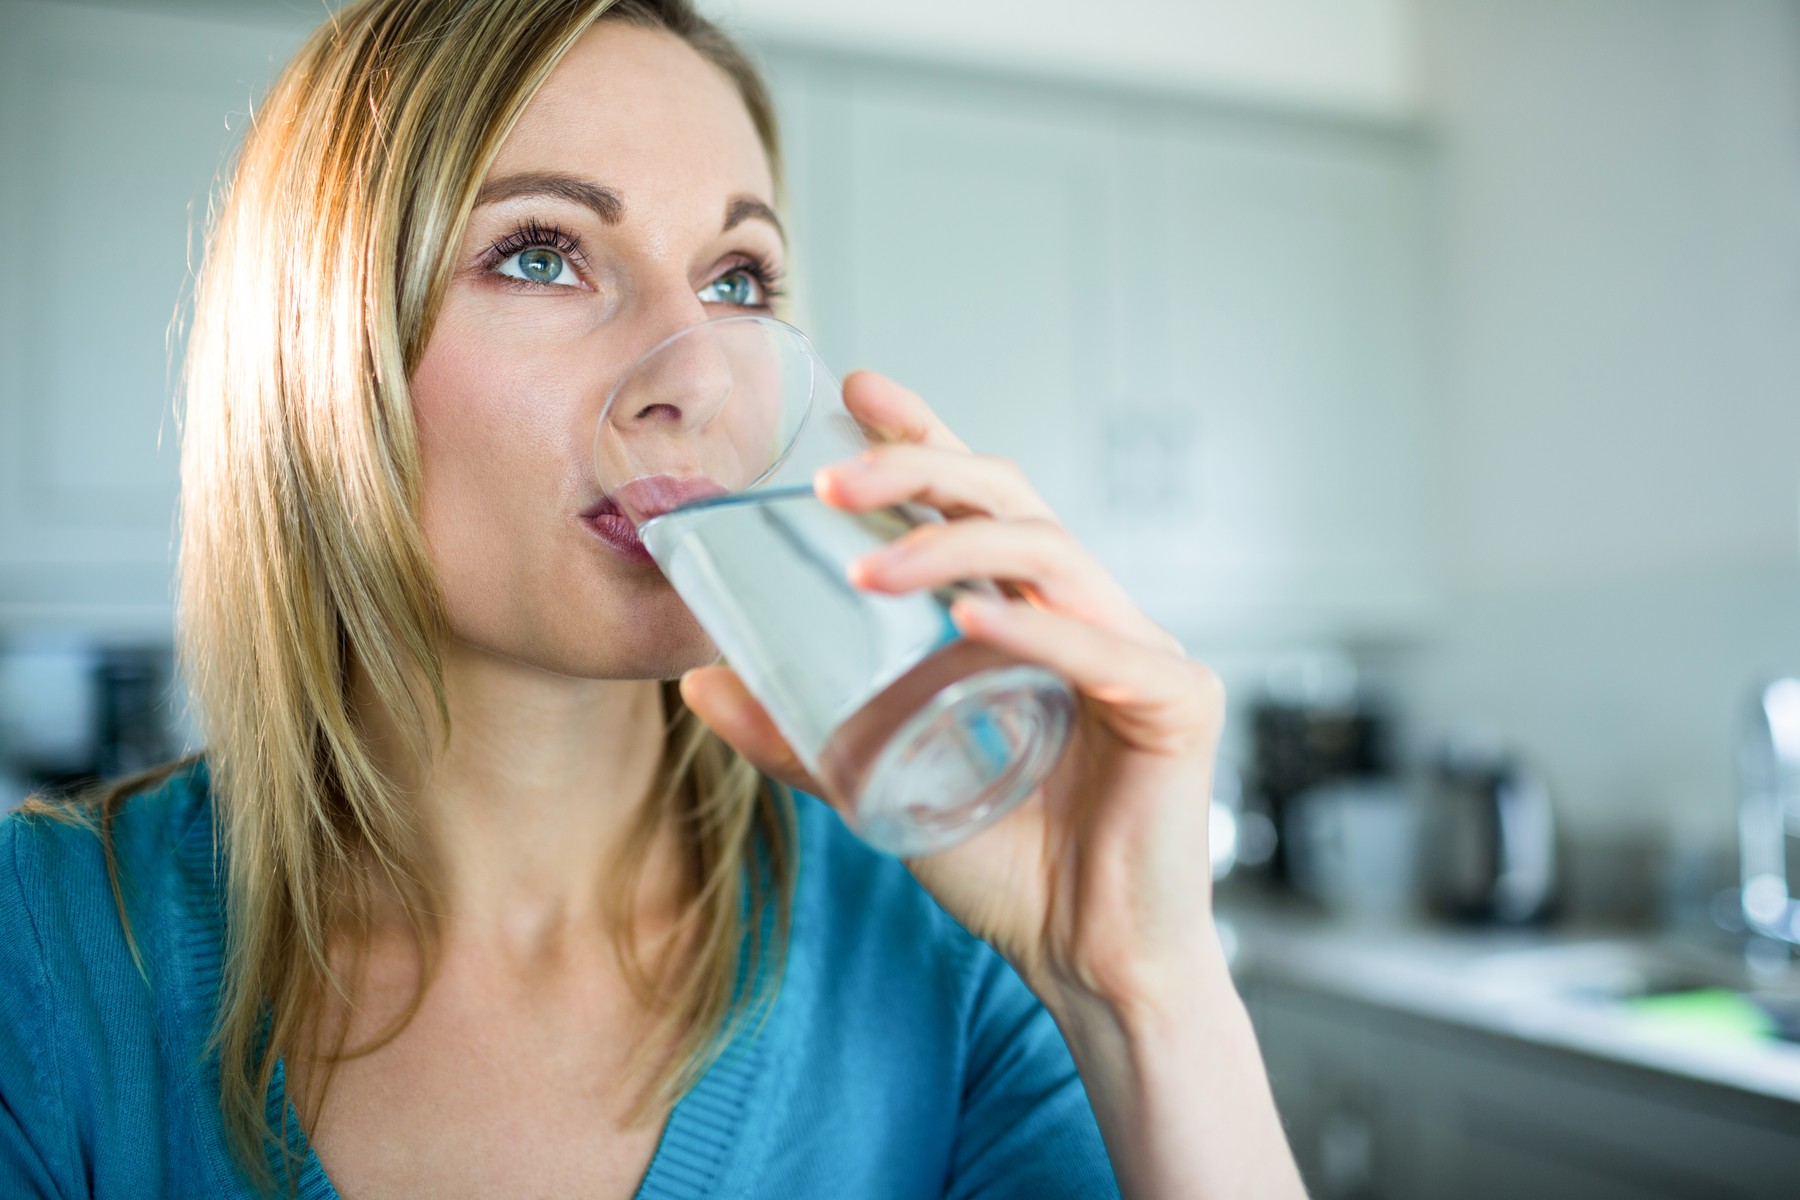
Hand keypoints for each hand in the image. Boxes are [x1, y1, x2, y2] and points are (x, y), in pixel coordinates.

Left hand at [679, 369, 1231, 1020]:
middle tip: (831, 478)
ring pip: (1050, 553)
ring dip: (953, 547)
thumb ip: (803, 732)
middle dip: (920, 472)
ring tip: (867, 568)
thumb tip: (703, 680)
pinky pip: (1102, 647)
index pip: (976, 503)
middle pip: (1011, 502)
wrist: (1087, 961)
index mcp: (1026, 614)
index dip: (925, 439)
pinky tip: (971, 621)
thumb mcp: (881, 781)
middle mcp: (1085, 612)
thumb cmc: (1006, 863)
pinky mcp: (1177, 700)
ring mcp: (1136, 648)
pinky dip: (1036, 628)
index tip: (860, 389)